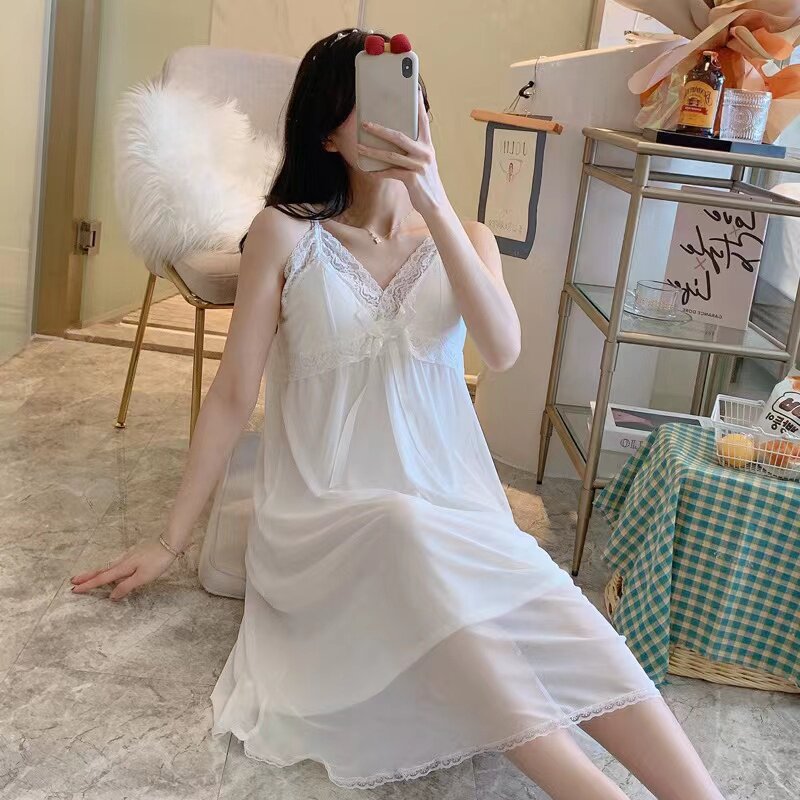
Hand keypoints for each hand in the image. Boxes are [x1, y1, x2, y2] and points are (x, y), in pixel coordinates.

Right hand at [70, 538, 180, 600]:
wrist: (170, 543)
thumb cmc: (158, 561)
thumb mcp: (143, 577)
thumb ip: (126, 586)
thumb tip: (111, 596)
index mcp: (123, 567)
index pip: (102, 578)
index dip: (88, 585)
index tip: (74, 590)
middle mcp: (122, 561)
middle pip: (101, 570)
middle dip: (87, 576)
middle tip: (73, 581)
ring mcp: (128, 556)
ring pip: (108, 566)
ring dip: (96, 572)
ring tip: (87, 577)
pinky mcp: (135, 554)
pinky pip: (116, 563)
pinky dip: (108, 568)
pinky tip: (112, 569)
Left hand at [357, 88, 448, 216]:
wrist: (435, 204)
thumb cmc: (425, 181)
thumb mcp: (423, 162)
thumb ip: (412, 149)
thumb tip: (392, 139)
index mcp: (427, 145)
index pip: (422, 120)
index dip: (417, 104)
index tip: (412, 89)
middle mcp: (425, 153)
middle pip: (399, 136)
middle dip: (380, 129)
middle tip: (365, 123)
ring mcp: (419, 166)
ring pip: (391, 155)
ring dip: (373, 151)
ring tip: (359, 147)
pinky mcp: (413, 179)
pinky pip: (391, 173)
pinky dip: (378, 172)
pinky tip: (368, 171)